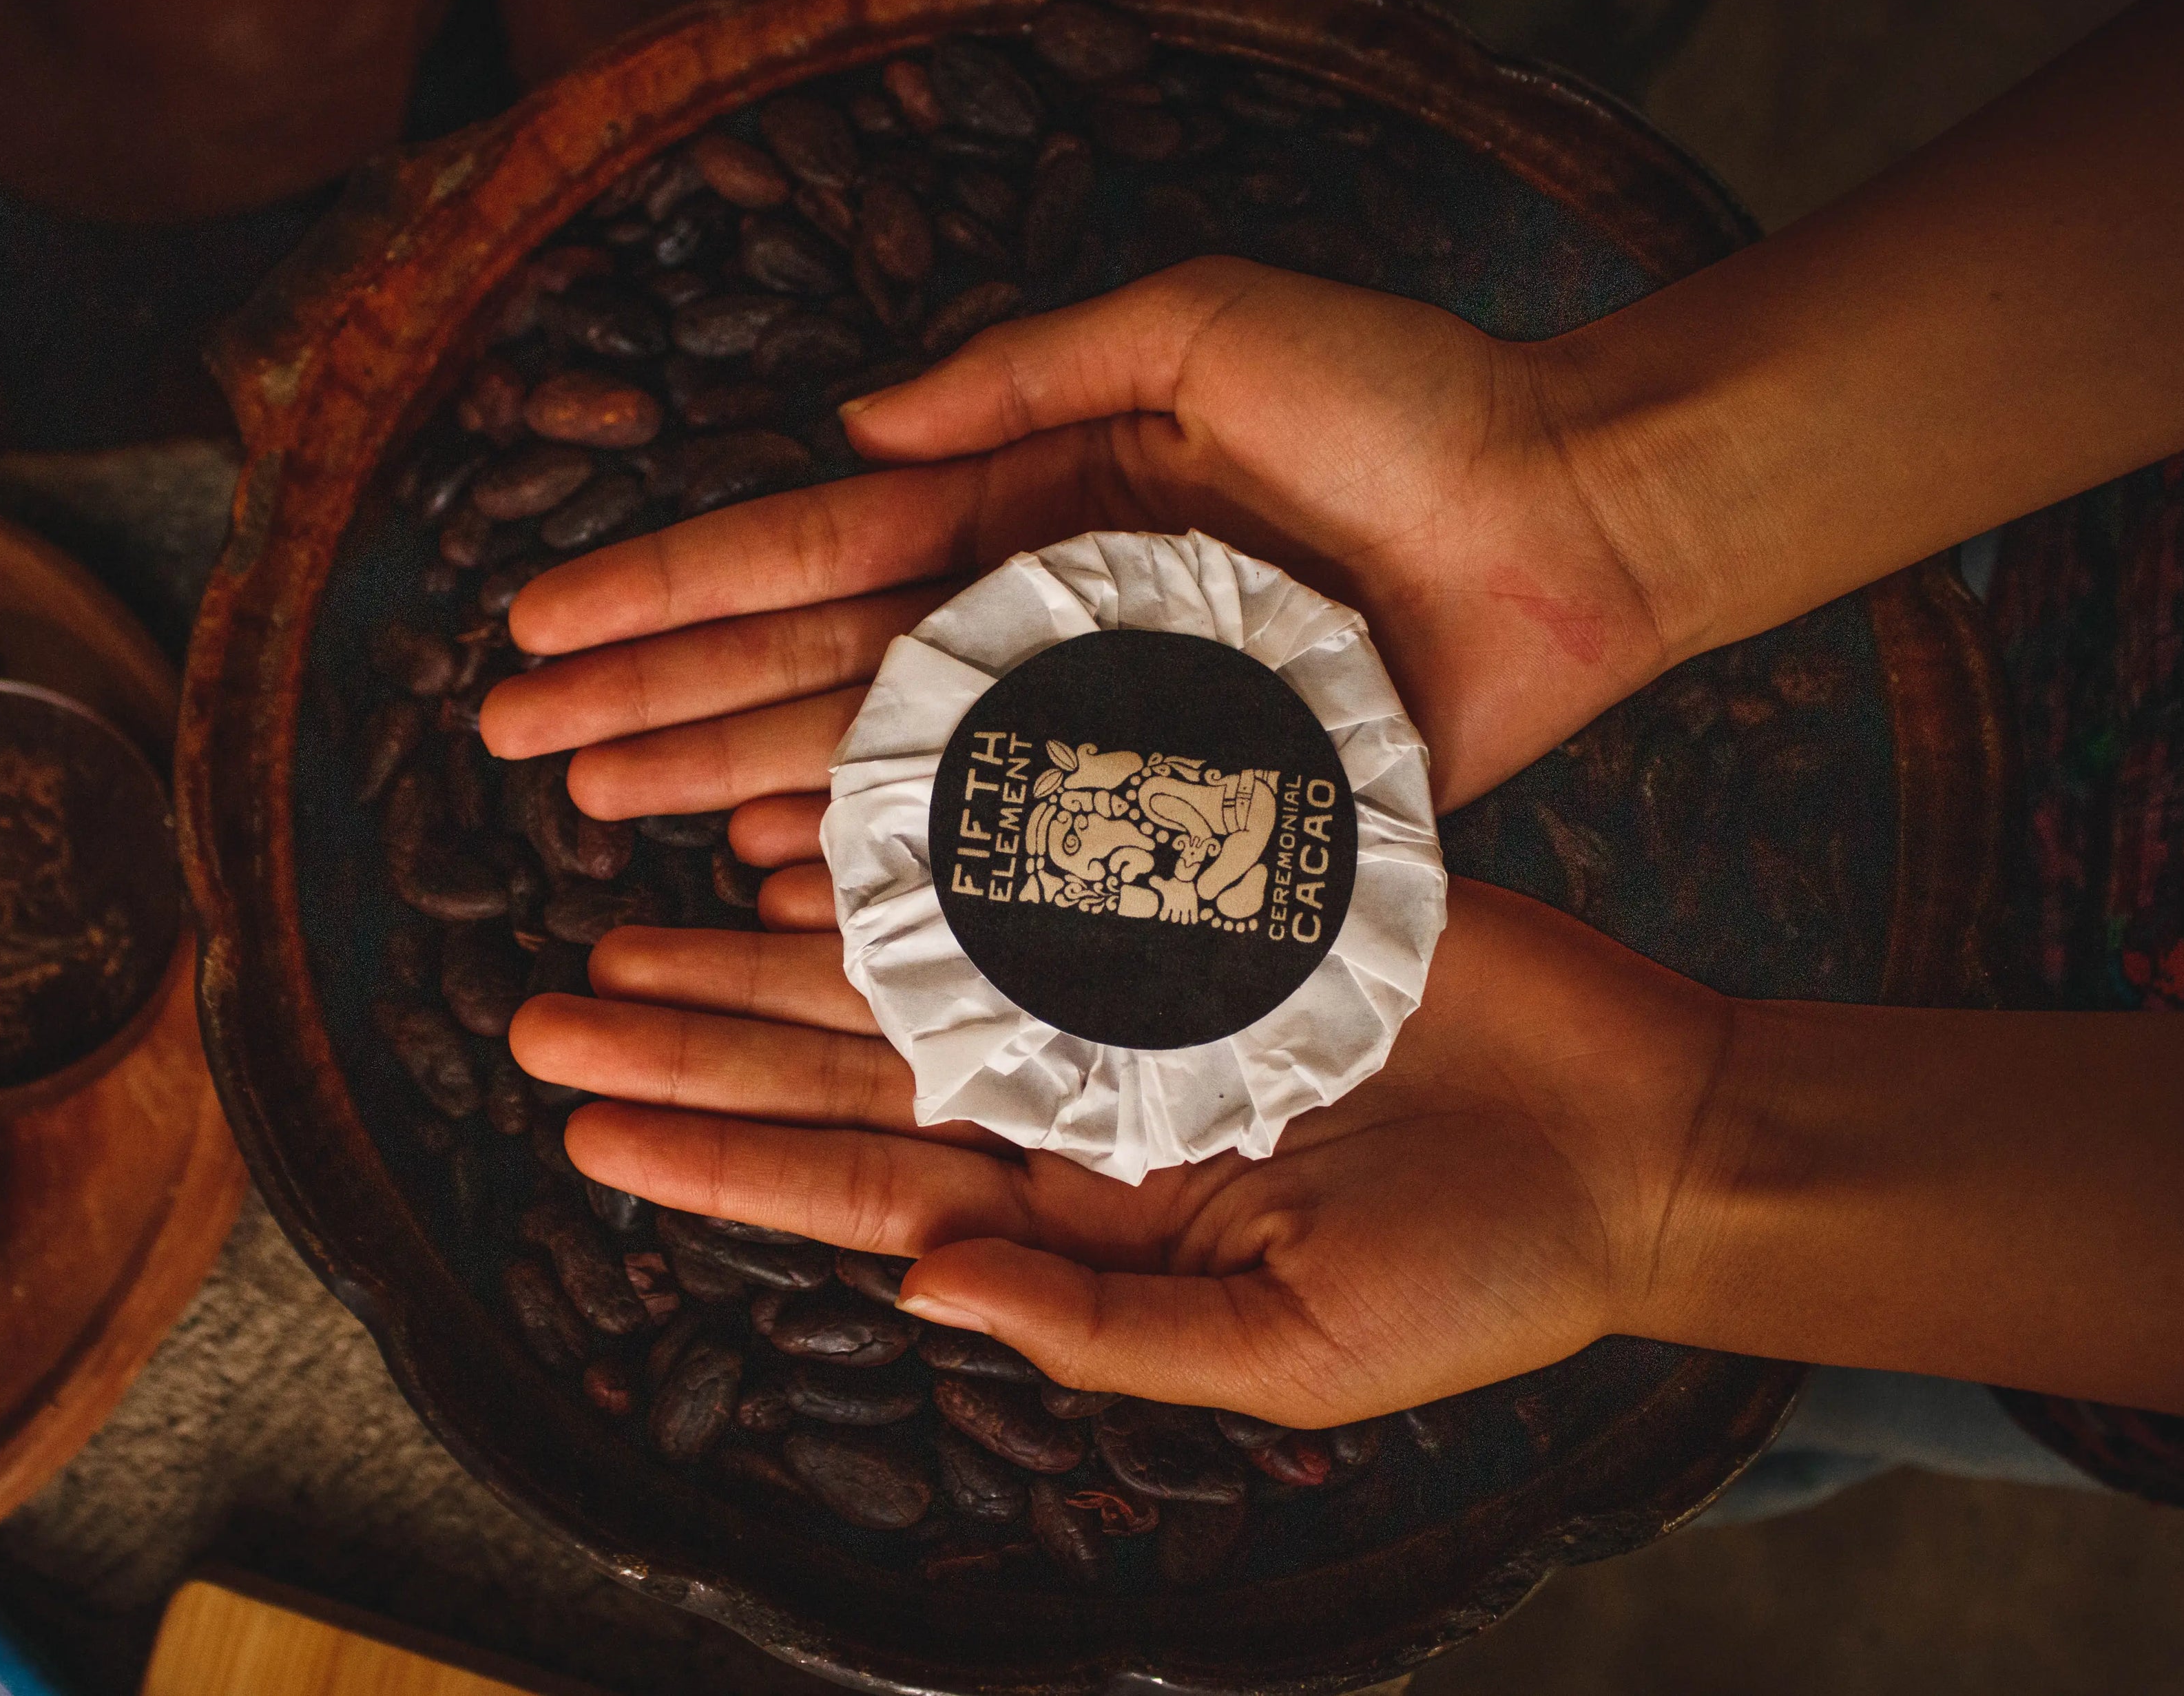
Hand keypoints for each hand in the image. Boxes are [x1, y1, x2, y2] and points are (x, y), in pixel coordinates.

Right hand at [478, 256, 1677, 837]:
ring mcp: (1085, 718)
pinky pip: (996, 854)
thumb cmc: (1404, 405)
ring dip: (729, 789)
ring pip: (870, 767)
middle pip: (803, 671)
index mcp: (1021, 496)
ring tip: (607, 817)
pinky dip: (887, 872)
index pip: (804, 551)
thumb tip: (851, 427)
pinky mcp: (1164, 804)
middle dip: (653, 703)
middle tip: (518, 748)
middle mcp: (1029, 613)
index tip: (536, 624)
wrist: (1569, 521)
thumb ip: (1024, 366)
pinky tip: (779, 891)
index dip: (665, 588)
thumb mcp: (1204, 325)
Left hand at [513, 880, 1730, 1426]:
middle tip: (543, 1012)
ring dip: (763, 948)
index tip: (586, 1127)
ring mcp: (1130, 995)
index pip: (860, 1188)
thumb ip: (1099, 1330)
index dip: (720, 1158)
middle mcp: (1080, 1100)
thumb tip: (917, 1290)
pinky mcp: (1204, 898)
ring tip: (623, 924)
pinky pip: (1033, 861)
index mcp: (1085, 1216)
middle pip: (845, 1066)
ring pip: (905, 962)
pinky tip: (806, 829)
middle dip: (695, 1045)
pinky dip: (923, 845)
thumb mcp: (1293, 1354)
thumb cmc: (1487, 1276)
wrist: (1640, 1141)